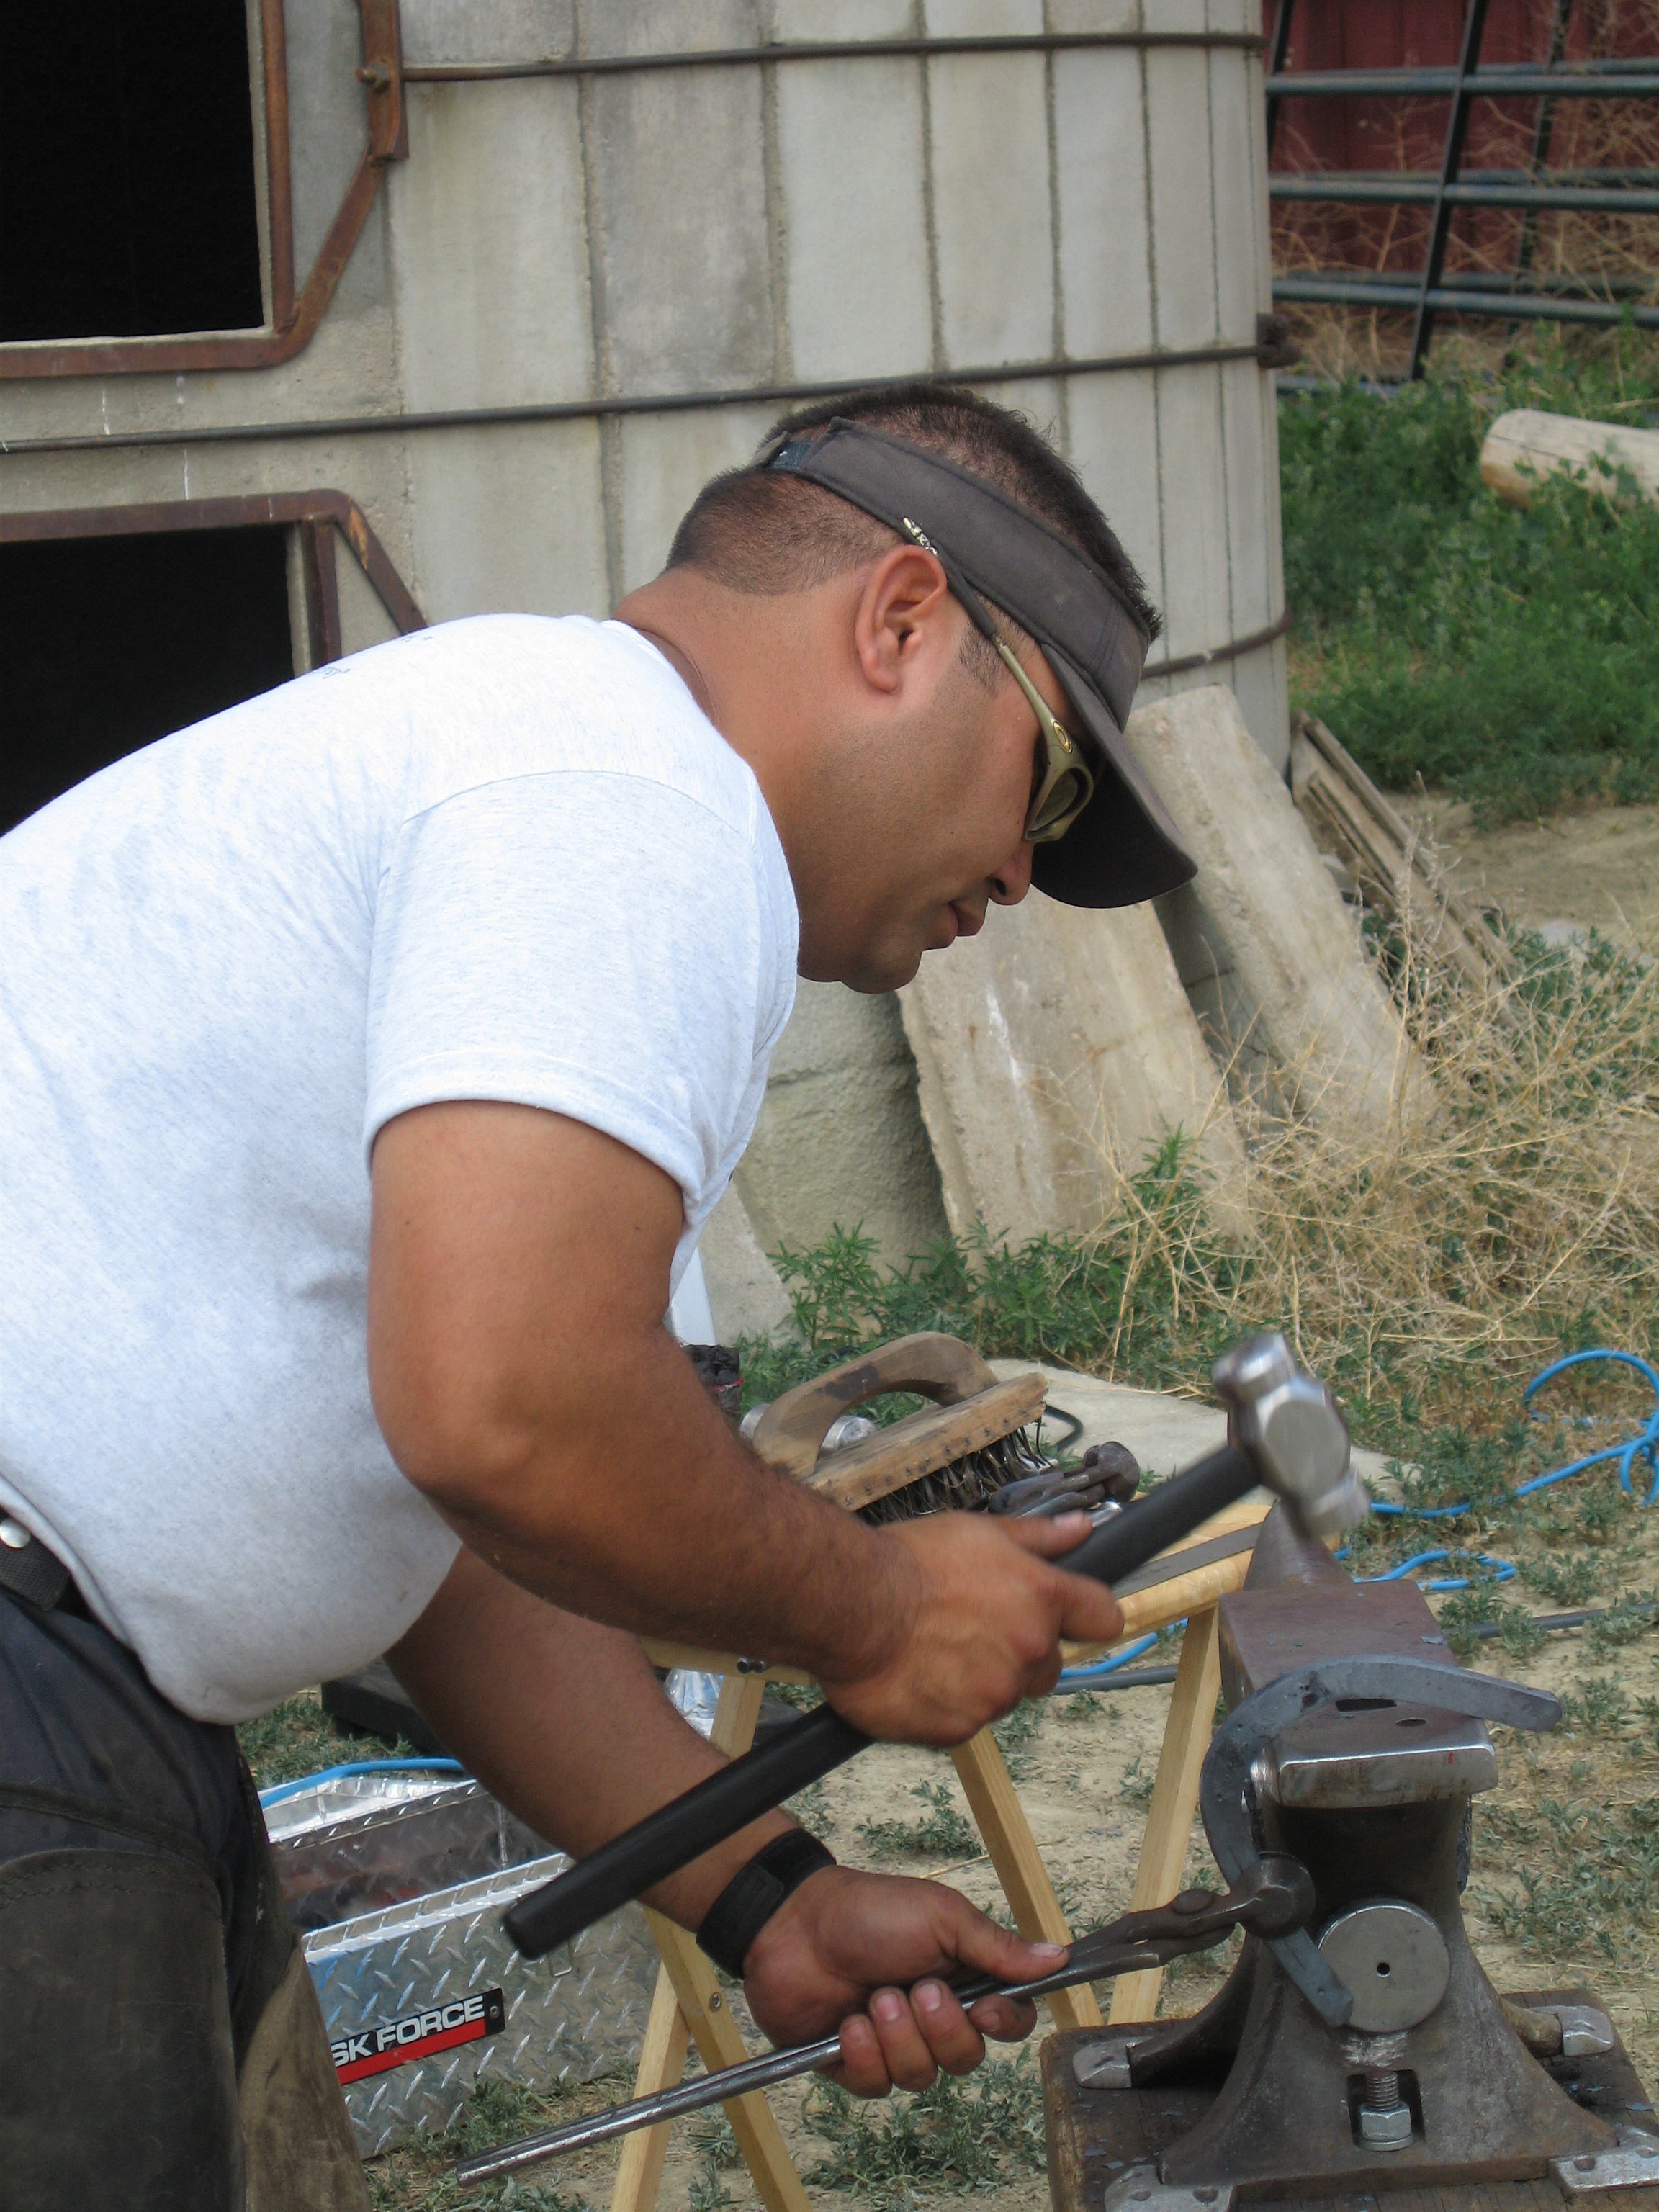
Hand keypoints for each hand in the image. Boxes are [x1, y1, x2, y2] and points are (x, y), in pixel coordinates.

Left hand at [741, 1865, 1060, 2096]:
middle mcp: (932, 2017)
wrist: (792, 1924)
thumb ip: (996, 1946)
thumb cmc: (868, 1910)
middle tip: (914, 1988)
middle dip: (942, 2028)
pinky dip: (863, 2054)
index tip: (986, 2006)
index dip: (1004, 2023)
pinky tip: (848, 2023)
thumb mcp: (940, 1917)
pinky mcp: (854, 2065)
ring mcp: (892, 2043)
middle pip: (968, 2058)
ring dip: (898, 2037)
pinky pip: (877, 2087)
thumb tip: (1057, 1956)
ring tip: (873, 1998)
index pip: (1009, 2021)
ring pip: (922, 2078)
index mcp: (961, 1979)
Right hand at [817, 1512, 1121, 1744]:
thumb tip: (1082, 1528)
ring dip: (979, 1678)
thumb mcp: (978, 1532)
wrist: (850, 1606)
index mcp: (1042, 1598)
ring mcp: (996, 1694)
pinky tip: (917, 1675)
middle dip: (1021, 1651)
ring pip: (1004, 1693)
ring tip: (933, 1649)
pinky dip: (946, 1705)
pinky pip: (965, 1721)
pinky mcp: (960, 1728)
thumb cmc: (908, 1562)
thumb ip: (1037, 1537)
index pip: (1103, 1618)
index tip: (1074, 1617)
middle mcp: (1029, 1649)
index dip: (1088, 1617)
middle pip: (1048, 1664)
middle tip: (971, 1628)